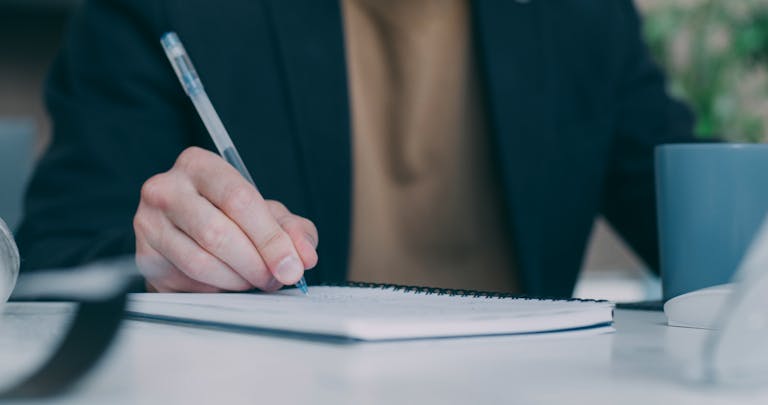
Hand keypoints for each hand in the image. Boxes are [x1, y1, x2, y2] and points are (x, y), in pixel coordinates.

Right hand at [133, 147, 317, 292]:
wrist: (184, 227)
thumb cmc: (228, 214)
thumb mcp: (266, 212)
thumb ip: (292, 229)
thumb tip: (305, 257)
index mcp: (199, 165)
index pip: (239, 200)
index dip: (270, 238)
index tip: (293, 266)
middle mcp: (165, 189)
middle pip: (218, 234)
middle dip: (256, 264)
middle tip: (275, 279)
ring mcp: (148, 223)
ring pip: (201, 263)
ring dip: (238, 280)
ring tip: (254, 280)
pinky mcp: (143, 257)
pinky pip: (187, 282)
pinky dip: (216, 289)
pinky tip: (227, 281)